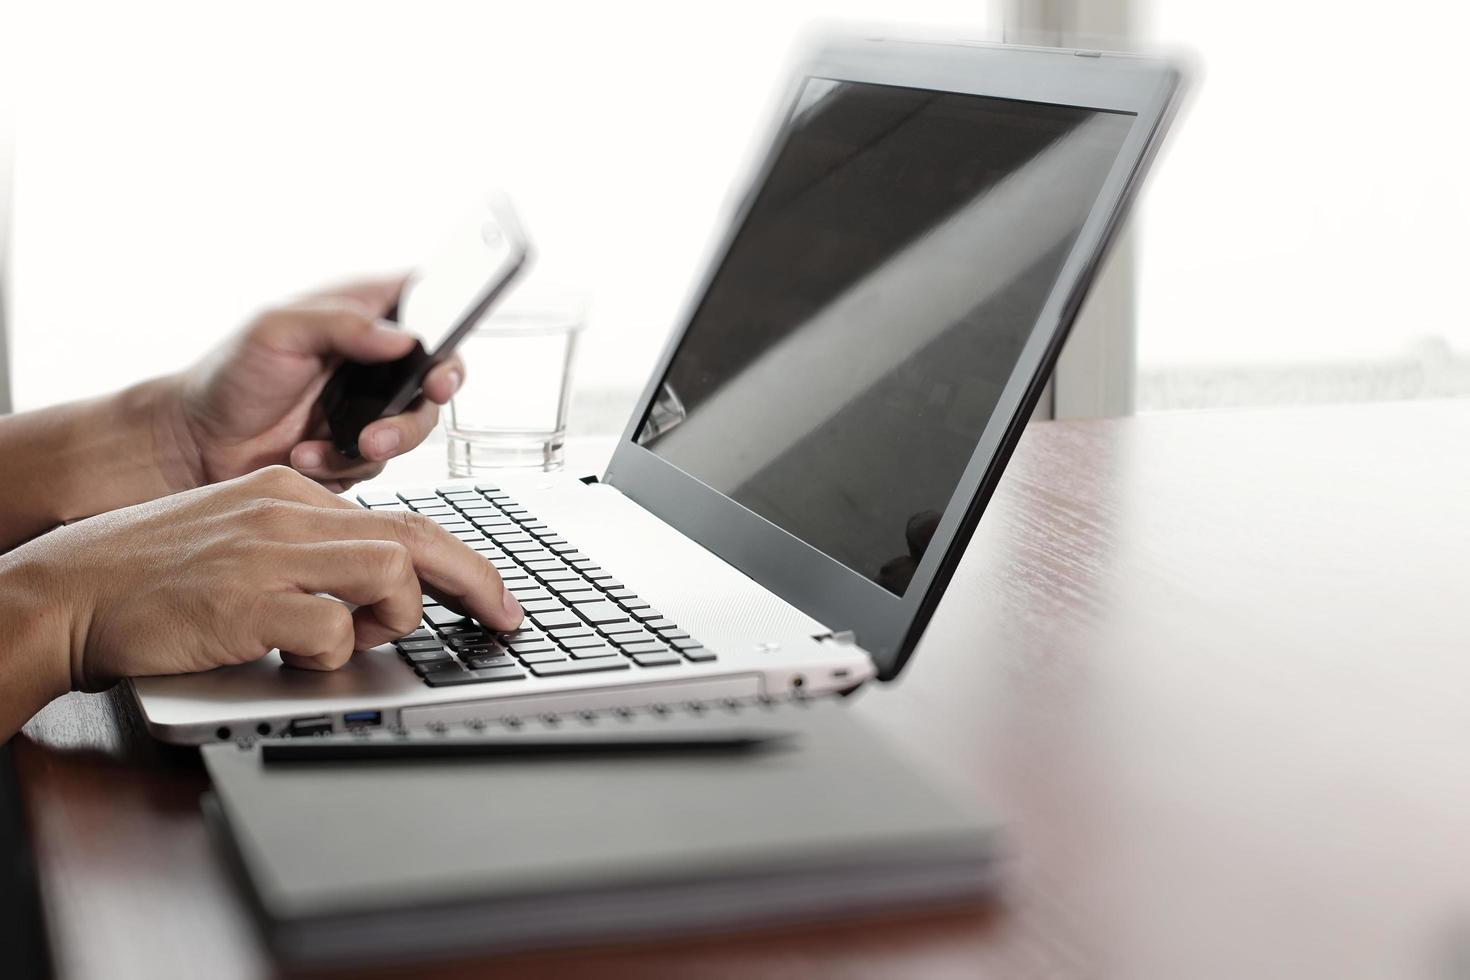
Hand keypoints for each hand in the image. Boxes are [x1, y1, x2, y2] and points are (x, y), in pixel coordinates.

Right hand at [22, 466, 520, 690]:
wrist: (68, 591)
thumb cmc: (153, 578)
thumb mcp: (243, 543)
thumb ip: (308, 556)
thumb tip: (374, 596)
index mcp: (289, 493)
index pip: (400, 518)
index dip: (458, 562)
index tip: (492, 596)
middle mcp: (286, 511)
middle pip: (413, 537)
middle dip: (474, 582)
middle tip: (505, 617)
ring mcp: (267, 552)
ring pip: (387, 570)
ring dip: (394, 616)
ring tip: (361, 638)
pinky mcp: (245, 599)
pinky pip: (331, 627)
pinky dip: (333, 652)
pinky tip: (299, 656)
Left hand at [169, 277, 464, 492]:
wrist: (195, 445)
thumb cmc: (228, 377)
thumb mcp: (276, 331)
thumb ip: (340, 324)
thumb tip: (401, 337)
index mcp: (360, 316)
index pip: (425, 305)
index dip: (449, 326)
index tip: (440, 359)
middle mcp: (373, 361)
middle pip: (435, 376)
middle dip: (425, 403)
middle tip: (407, 413)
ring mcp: (369, 408)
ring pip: (415, 427)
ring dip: (383, 442)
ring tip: (342, 445)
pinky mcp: (357, 449)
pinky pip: (379, 463)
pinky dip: (346, 465)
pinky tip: (307, 457)